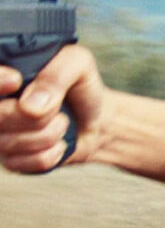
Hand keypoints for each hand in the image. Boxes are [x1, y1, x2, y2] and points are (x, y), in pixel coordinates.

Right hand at [0, 45, 104, 172]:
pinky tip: (59, 143)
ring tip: (62, 122)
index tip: (16, 81)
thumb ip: (56, 75)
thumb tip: (29, 106)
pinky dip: (53, 153)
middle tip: (58, 109)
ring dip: (50, 133)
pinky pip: (27, 162)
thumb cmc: (79, 86)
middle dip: (38, 116)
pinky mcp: (11, 160)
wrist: (93, 120)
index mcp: (4, 77)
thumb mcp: (78, 65)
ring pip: (12, 143)